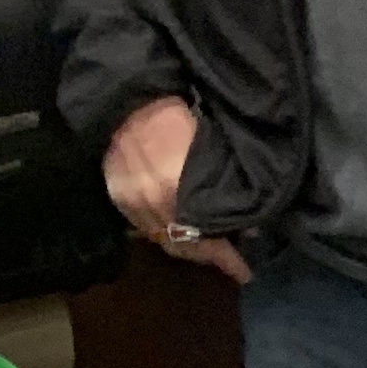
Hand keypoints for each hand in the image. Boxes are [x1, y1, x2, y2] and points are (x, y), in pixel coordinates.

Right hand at [104, 95, 249, 282]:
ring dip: (184, 247)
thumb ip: (227, 188)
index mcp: (176, 191)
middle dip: (207, 256)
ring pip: (161, 240)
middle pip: (182, 247)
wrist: (131, 95)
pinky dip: (162, 233)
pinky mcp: (118, 197)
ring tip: (204, 247)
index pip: (205, 242)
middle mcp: (151, 204)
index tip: (245, 272)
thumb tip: (248, 225)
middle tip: (227, 261)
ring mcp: (131, 202)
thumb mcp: (211, 149)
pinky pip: (143, 228)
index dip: (227, 260)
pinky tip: (176, 231)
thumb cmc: (176, 113)